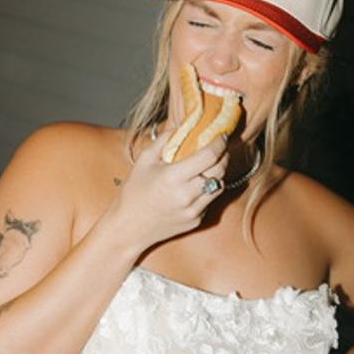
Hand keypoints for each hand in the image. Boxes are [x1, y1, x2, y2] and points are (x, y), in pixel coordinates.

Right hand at [108, 129, 228, 249]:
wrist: (129, 227)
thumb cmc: (134, 192)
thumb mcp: (144, 161)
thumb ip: (163, 140)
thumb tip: (181, 126)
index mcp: (173, 177)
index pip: (209, 156)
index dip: (220, 143)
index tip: (222, 136)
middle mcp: (187, 195)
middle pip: (219, 171)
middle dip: (224, 156)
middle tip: (221, 148)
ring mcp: (193, 210)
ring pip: (219, 186)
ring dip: (219, 174)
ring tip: (211, 165)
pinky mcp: (196, 220)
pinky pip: (210, 200)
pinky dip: (208, 190)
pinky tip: (198, 185)